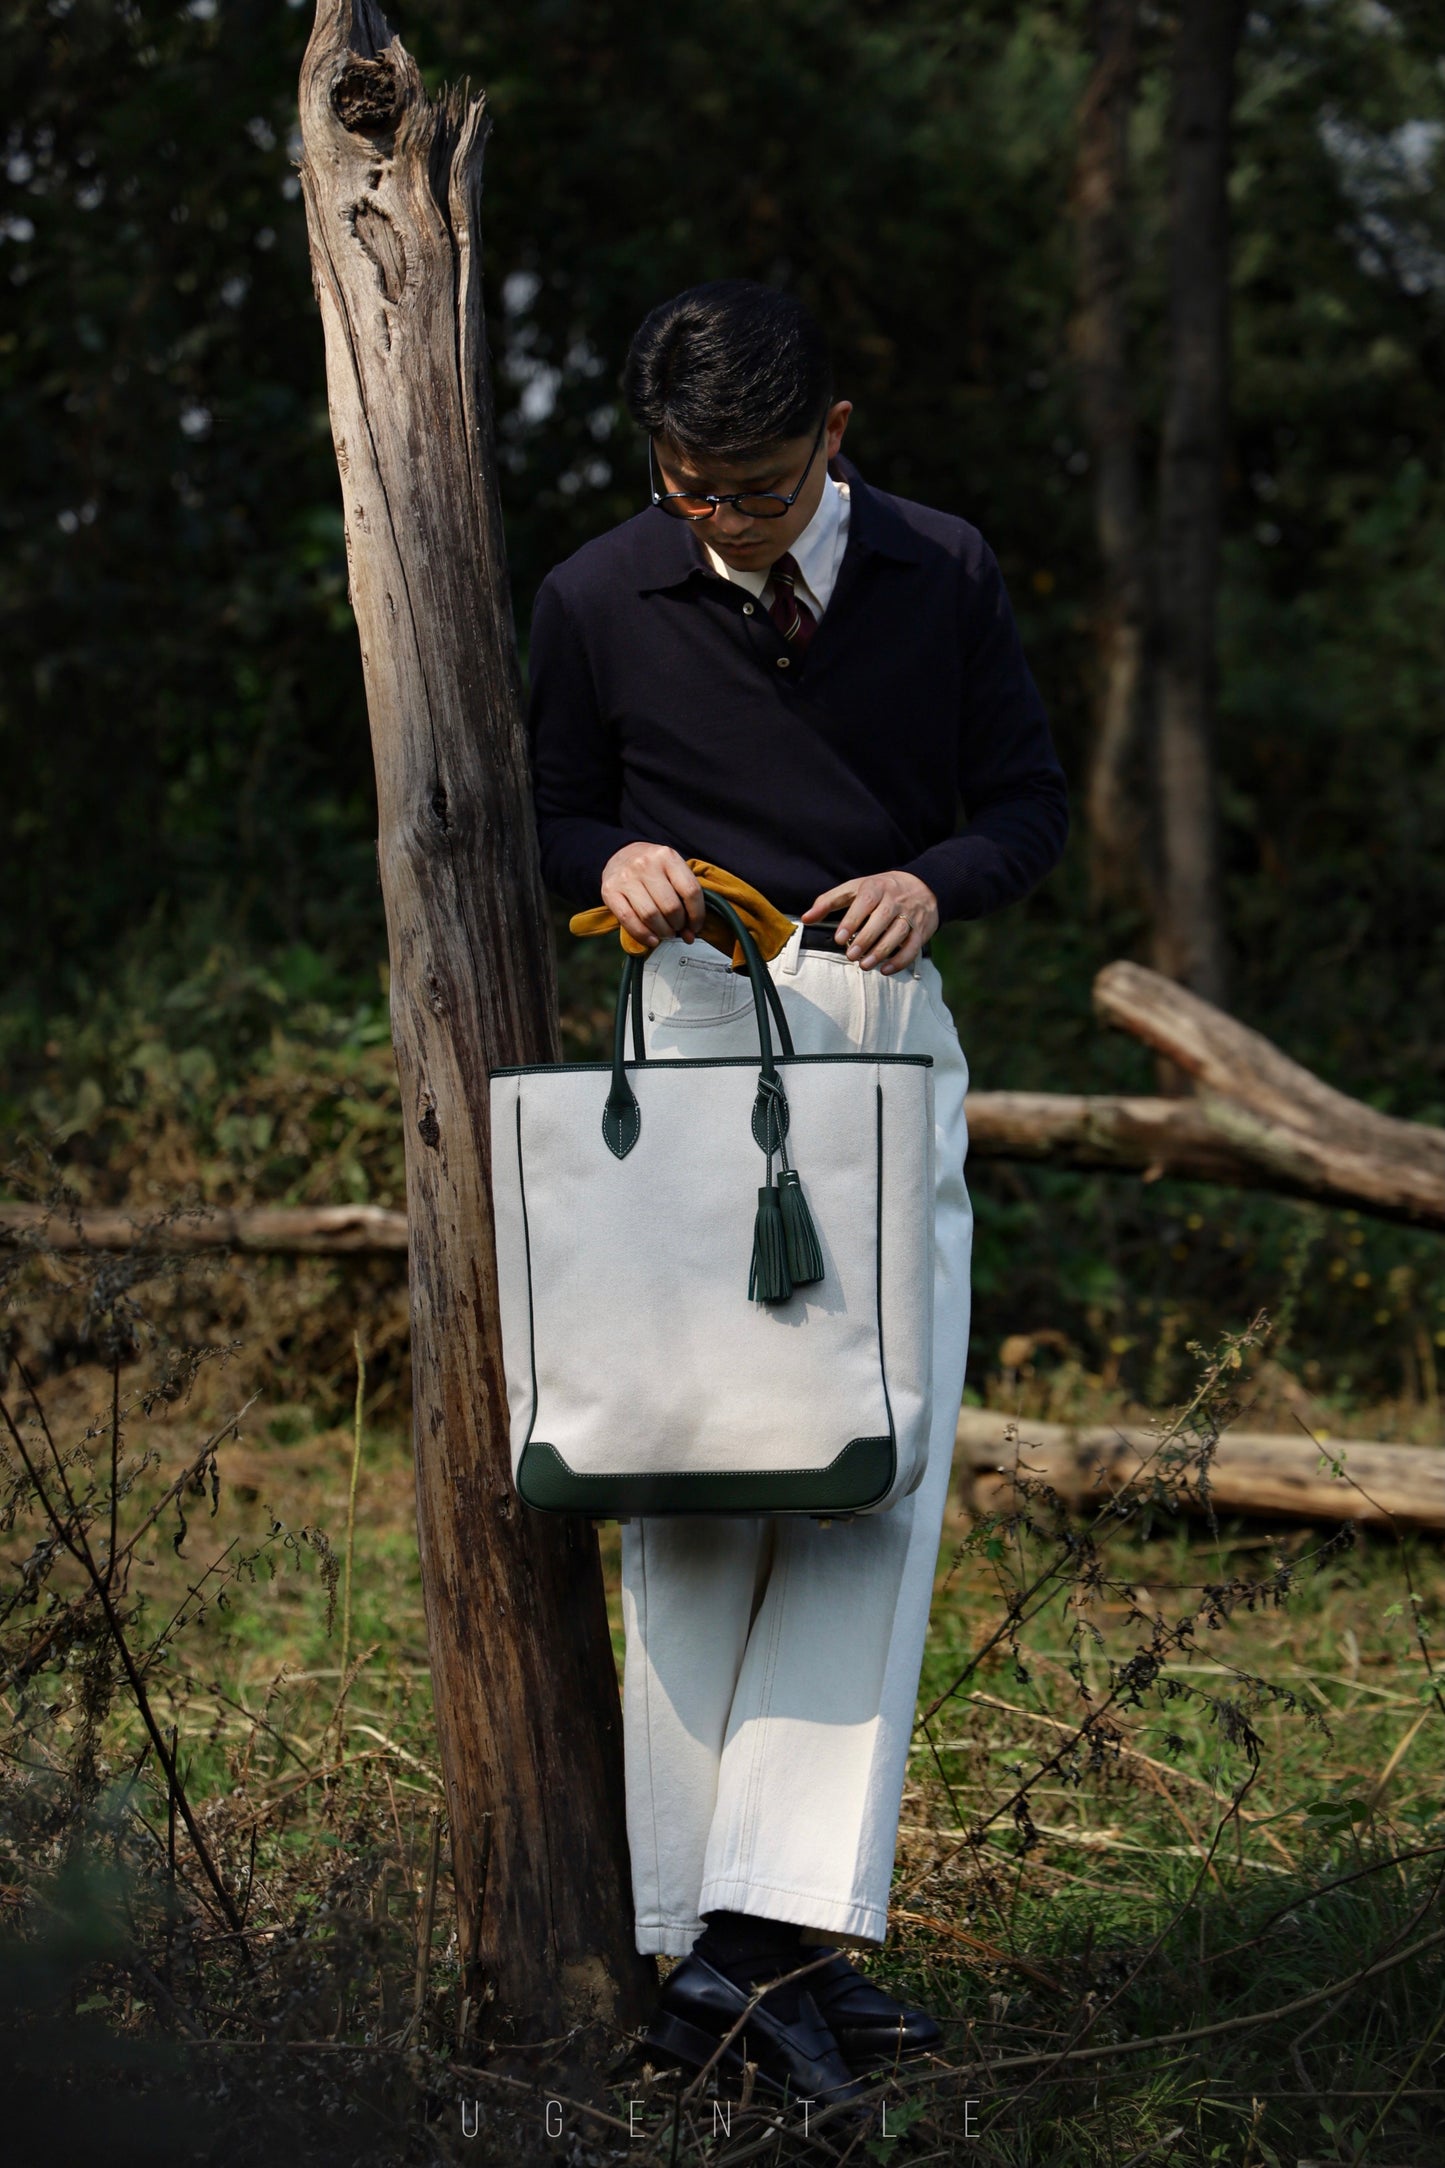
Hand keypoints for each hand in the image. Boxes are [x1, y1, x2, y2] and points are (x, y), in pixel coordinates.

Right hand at [600, 842, 706, 947]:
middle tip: (678, 929)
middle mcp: (645, 864)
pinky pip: (628, 920)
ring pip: (651, 915)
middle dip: (678, 925)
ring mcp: (626, 877)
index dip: (697, 915)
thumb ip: (684, 897)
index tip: (695, 927)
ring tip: (665, 933)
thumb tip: (690, 934)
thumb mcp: (671, 871)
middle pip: (671, 907)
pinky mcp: (609, 891)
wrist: (619, 855)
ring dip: (662, 932)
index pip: (691, 891)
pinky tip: (652, 939)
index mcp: (667, 856)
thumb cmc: (651, 868)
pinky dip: (643, 935)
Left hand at [800, 870, 938, 972]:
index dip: (851, 921)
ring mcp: (910, 915)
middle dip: (865, 939)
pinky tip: (885, 969)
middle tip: (851, 956)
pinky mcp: (921, 930)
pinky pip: (913, 947)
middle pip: (882, 919)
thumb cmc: (881, 889)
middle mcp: (895, 900)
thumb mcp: (855, 888)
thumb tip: (806, 918)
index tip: (839, 938)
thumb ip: (829, 902)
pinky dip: (900, 960)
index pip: (865, 902)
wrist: (923, 885)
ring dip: (881, 952)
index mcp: (876, 887)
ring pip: (898, 933)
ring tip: (865, 965)